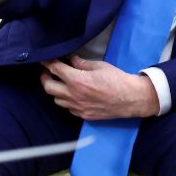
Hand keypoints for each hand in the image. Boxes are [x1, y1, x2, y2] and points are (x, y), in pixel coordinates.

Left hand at [40, 56, 159, 119]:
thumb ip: (81, 64)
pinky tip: (72, 95)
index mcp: (77, 80)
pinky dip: (67, 101)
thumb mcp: (99, 66)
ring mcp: (78, 107)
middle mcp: (73, 95)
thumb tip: (70, 60)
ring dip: (56, 91)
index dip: (47, 63)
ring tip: (61, 84)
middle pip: (48, 87)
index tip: (43, 60)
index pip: (55, 69)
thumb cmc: (117, 80)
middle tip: (48, 72)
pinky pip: (68, 108)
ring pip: (56, 100)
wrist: (132, 98)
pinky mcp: (84, 115)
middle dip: (45, 78)